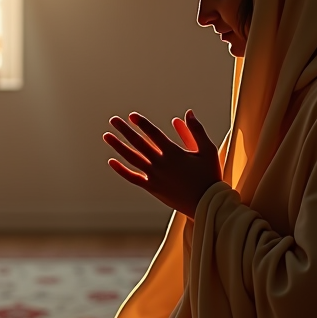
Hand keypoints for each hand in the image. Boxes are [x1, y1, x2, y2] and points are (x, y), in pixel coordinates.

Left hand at [103, 110, 221, 216]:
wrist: (207, 203)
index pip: (153, 134)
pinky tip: (111, 161)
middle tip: (113, 120)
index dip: (142, 124)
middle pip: (138, 143)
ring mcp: (154, 176)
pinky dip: (121, 170)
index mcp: (173, 152)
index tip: (132, 116)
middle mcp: (160, 163)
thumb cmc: (209, 175)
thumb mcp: (207, 150)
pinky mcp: (152, 188)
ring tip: (107, 136)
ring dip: (118, 146)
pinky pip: (132, 178)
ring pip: (132, 158)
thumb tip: (187, 113)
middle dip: (125, 130)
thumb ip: (196, 131)